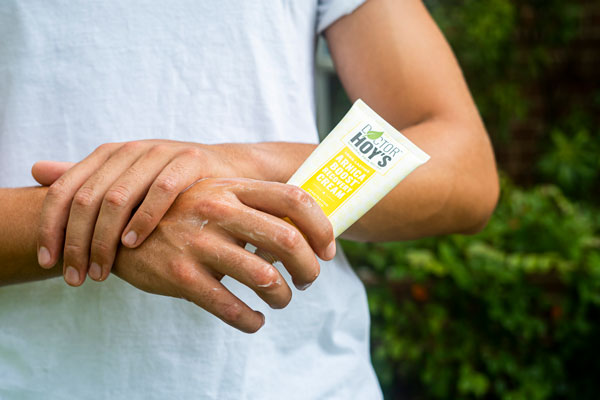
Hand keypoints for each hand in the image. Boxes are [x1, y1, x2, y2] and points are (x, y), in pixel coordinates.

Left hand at [32, 140, 260, 283]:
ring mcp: (159, 152)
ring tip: (102, 271)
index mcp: (108, 155)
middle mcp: (129, 150)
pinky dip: (144, 219)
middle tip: (77, 278)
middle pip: (86, 199)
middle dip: (76, 244)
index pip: (64, 191)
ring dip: (105, 240)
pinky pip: (160, 191)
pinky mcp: (190, 160)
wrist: (227, 171)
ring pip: (117, 198)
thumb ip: (86, 179)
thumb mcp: (128, 180)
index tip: (47, 264)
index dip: (50, 229)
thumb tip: (36, 171)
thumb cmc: (174, 185)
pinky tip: (134, 244)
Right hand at [110, 178, 334, 332]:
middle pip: (288, 240)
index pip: (295, 200)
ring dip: (283, 297)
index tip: (328, 250)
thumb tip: (301, 230)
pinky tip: (254, 321)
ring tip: (281, 301)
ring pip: (265, 278)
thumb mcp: (212, 196)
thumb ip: (251, 207)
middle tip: (308, 281)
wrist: (117, 227)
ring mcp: (199, 243)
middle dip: (309, 269)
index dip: (321, 227)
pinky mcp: (180, 275)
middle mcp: (218, 210)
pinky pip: (230, 306)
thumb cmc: (179, 214)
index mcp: (231, 188)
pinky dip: (250, 320)